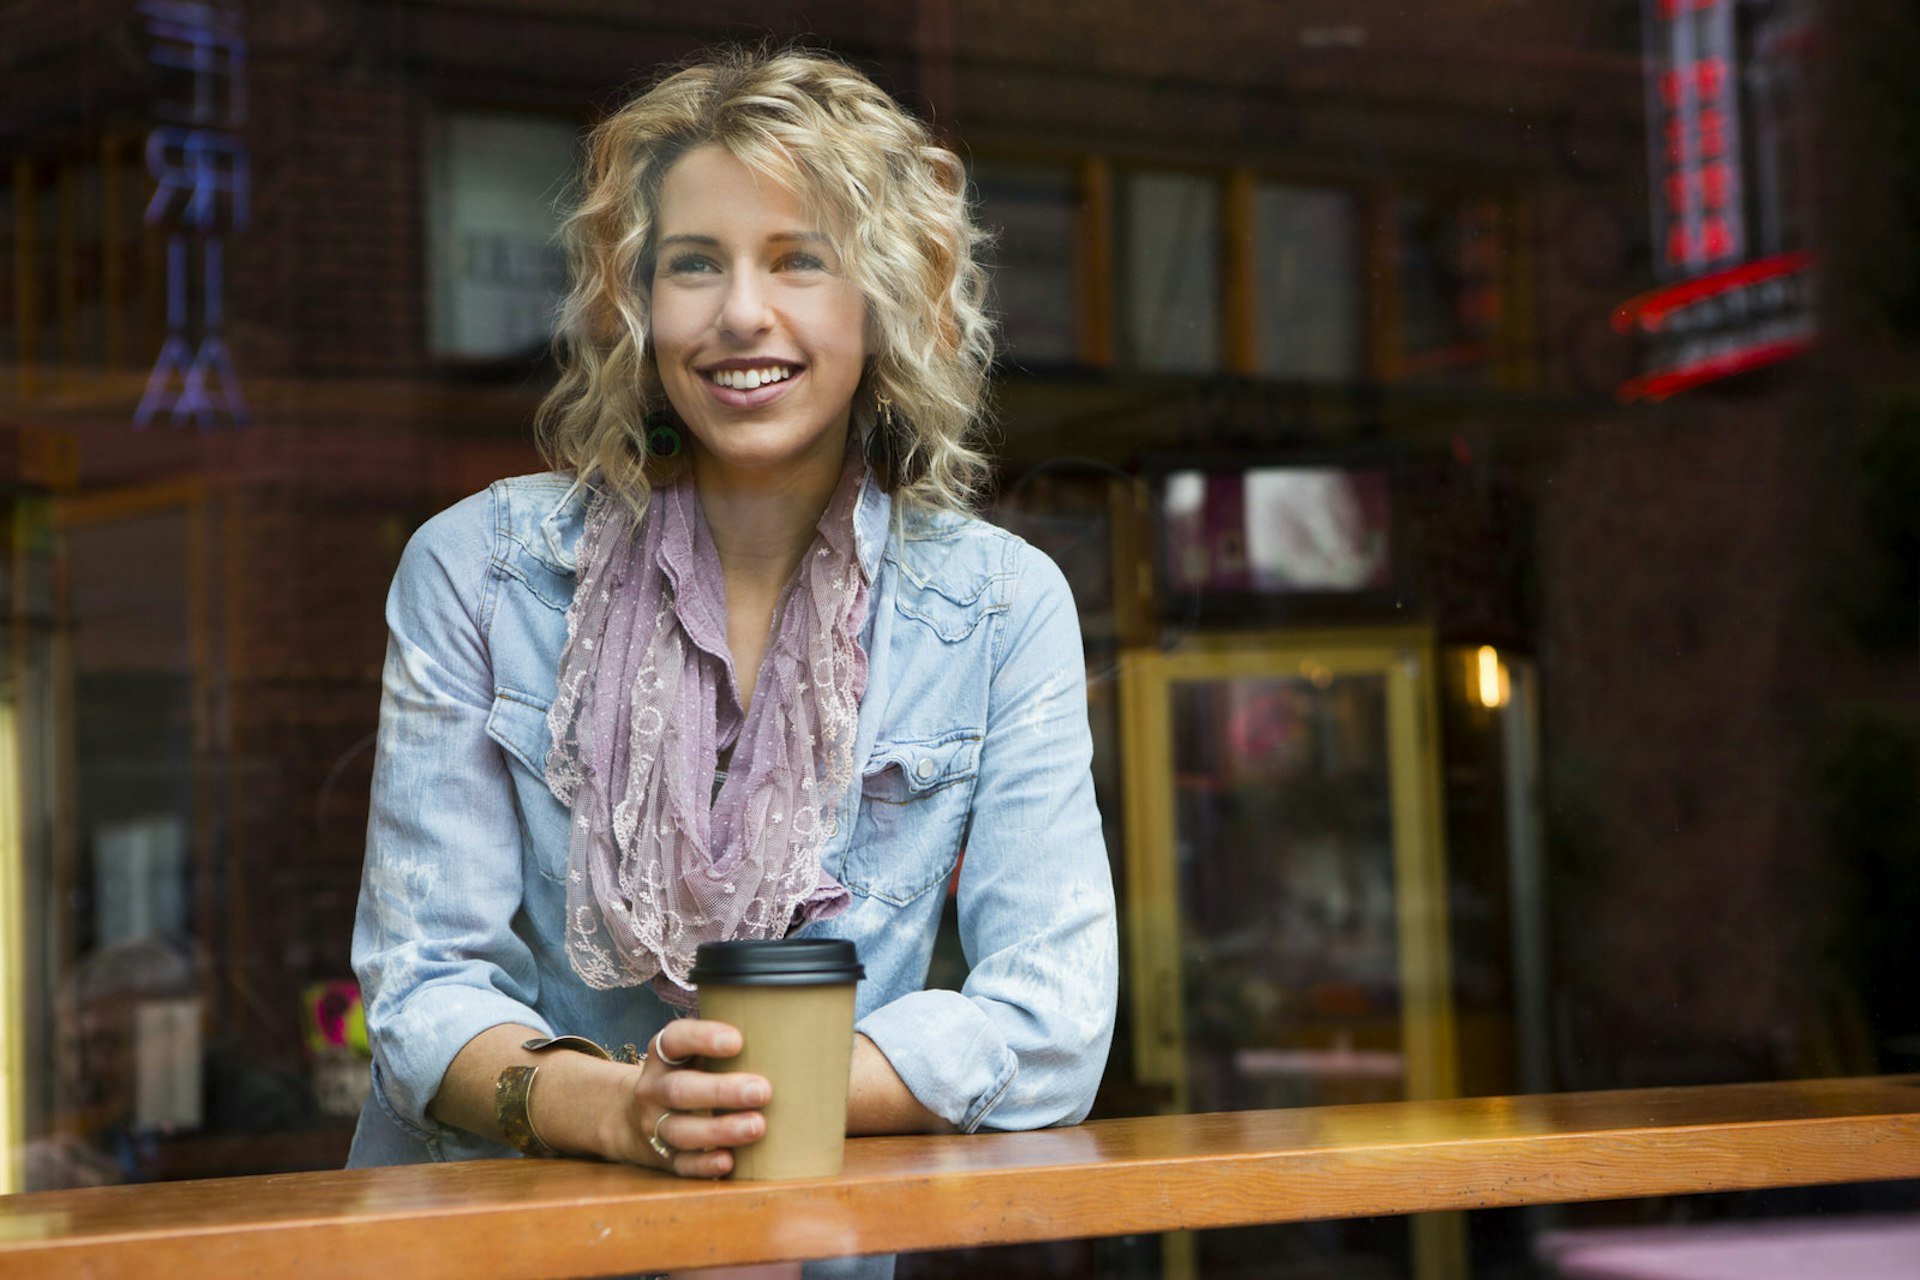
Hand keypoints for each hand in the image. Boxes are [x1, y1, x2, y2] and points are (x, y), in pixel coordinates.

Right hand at [609, 1019, 769, 1178]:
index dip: (704, 1038)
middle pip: (681, 1089)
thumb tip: (788, 1031)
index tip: (737, 1040)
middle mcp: (654, 1088)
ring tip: (757, 1126)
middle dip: (722, 1091)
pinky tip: (729, 1161)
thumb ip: (727, 1045)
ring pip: (681, 1130)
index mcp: (663, 1054)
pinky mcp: (663, 1157)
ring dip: (720, 1130)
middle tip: (762, 1091)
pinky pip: (681, 1164)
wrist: (635, 1116)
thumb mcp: (694, 1052)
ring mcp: (654, 1124)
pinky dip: (704, 1165)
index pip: (676, 1039)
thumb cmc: (689, 1074)